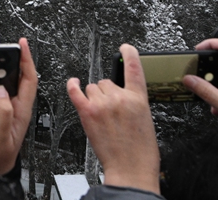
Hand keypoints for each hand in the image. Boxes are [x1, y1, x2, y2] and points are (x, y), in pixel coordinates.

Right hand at [0, 38, 35, 174]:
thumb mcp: (2, 132)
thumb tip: (1, 90)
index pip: (29, 79)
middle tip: (4, 49)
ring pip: (7, 83)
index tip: (22, 45)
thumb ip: (3, 111)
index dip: (27, 60)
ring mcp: (8, 107)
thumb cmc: (1, 153)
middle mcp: (17, 105)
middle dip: (13, 60)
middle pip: (19, 77)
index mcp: (22, 109)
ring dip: (0, 72)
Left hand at [66, 44, 158, 193]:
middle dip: (106, 93)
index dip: (129, 54)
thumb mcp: (145, 119)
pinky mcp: (88, 113)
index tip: (125, 47)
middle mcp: (120, 97)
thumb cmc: (141, 151)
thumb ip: (134, 102)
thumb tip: (123, 96)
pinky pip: (76, 92)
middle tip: (110, 110)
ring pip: (92, 87)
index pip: (134, 68)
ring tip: (100, 114)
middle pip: (105, 81)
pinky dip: (72, 86)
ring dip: (94, 96)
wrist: (131, 169)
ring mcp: (102, 104)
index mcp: (138, 98)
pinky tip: (72, 83)